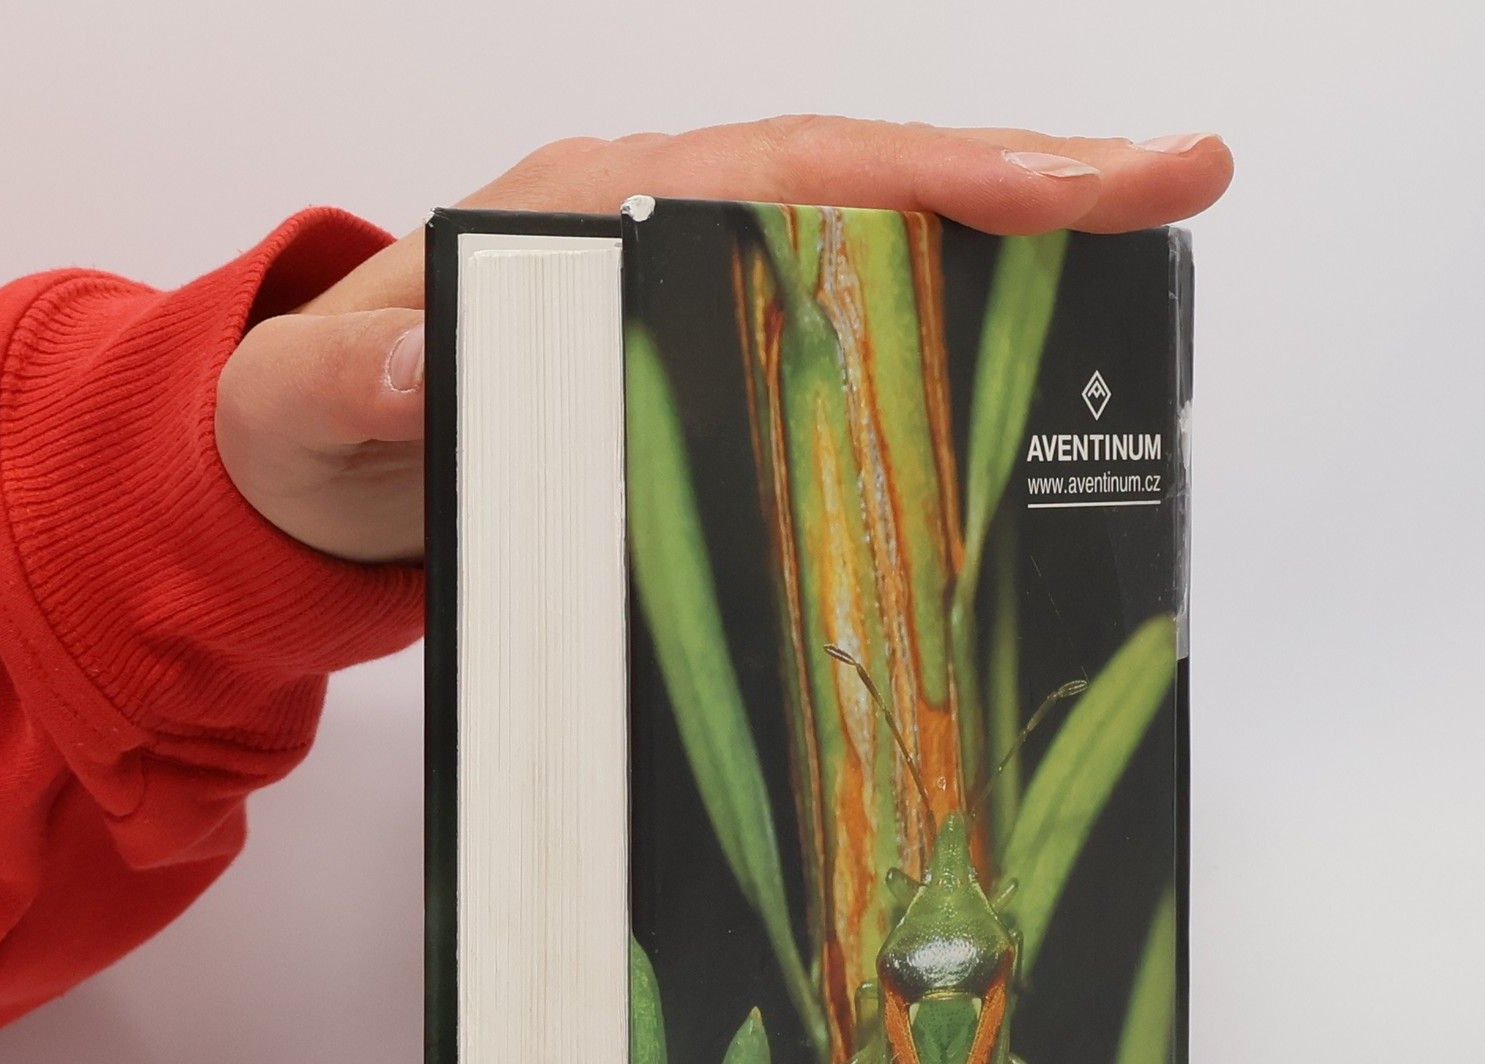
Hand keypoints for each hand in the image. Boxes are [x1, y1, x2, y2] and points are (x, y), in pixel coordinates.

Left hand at [215, 117, 1233, 563]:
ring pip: (875, 257)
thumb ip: (346, 390)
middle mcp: (662, 234)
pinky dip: (939, 347)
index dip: (937, 175)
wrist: (308, 471)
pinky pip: (843, 346)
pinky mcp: (705, 373)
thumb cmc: (313, 427)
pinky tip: (1024, 382)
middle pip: (871, 190)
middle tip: (1179, 186)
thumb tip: (410, 367)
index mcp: (590, 214)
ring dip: (1009, 257)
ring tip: (1145, 260)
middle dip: (1028, 185)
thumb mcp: (305, 415)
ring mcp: (693, 301)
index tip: (1074, 185)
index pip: (792, 171)